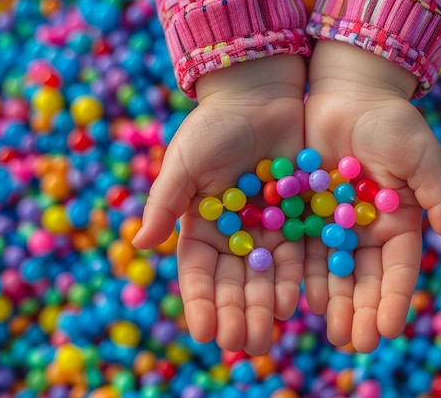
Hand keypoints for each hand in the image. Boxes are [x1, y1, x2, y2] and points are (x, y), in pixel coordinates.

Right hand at [132, 56, 305, 354]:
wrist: (261, 95)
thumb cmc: (215, 125)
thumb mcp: (186, 161)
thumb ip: (166, 202)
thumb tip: (140, 242)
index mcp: (203, 226)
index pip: (199, 272)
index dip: (201, 302)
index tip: (205, 332)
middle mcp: (236, 234)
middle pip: (236, 282)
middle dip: (237, 313)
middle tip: (242, 345)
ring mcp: (269, 228)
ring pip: (267, 275)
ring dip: (266, 306)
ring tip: (268, 334)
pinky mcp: (301, 217)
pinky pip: (299, 253)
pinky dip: (296, 278)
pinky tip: (296, 301)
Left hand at [303, 42, 440, 351]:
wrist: (348, 92)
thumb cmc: (390, 121)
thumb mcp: (420, 156)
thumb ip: (438, 196)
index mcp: (399, 221)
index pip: (398, 269)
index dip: (394, 299)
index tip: (388, 330)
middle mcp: (366, 229)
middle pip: (364, 277)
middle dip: (360, 311)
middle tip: (353, 343)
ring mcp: (334, 223)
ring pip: (333, 270)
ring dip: (332, 302)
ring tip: (329, 331)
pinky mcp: (305, 211)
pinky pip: (303, 246)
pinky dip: (302, 273)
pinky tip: (299, 297)